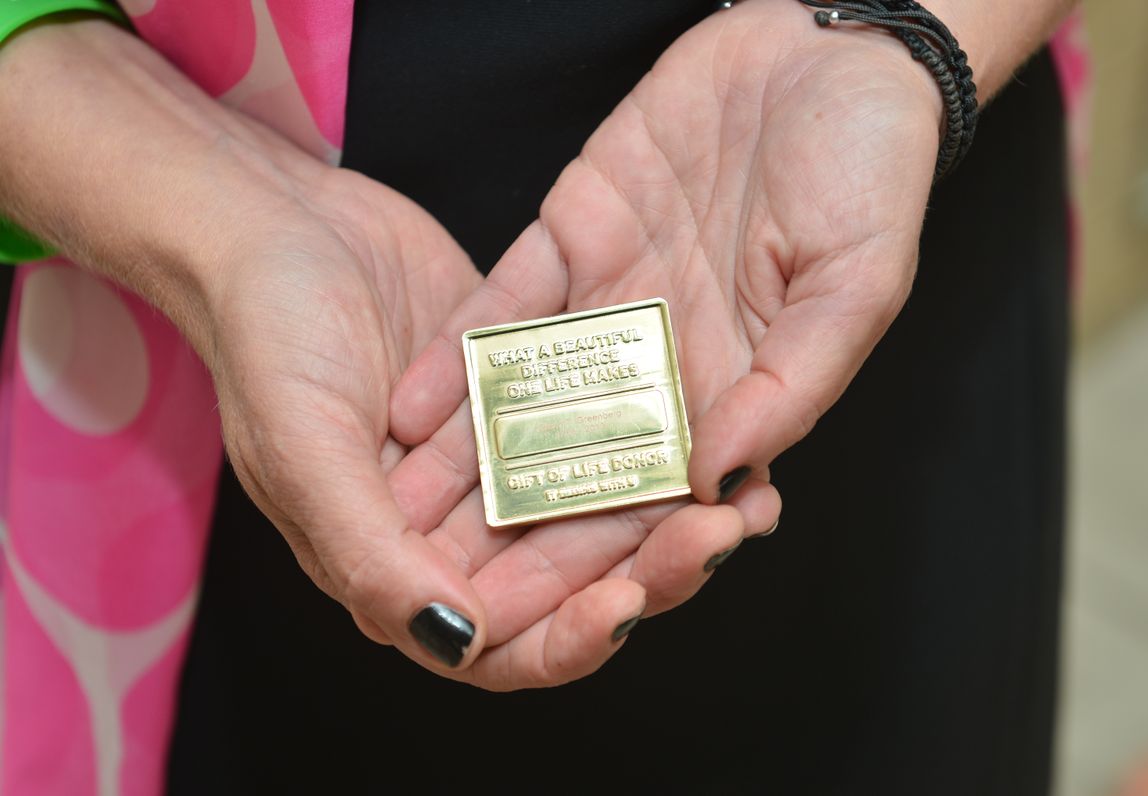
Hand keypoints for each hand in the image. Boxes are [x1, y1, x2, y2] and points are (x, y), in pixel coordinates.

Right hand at [0, 17, 764, 689]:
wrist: (275, 222)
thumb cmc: (266, 340)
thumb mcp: (303, 453)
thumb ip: (371, 555)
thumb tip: (457, 638)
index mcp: (402, 563)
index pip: (503, 641)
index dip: (569, 637)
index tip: (625, 602)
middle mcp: (463, 524)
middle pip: (573, 577)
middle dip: (651, 565)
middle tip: (720, 532)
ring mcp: (503, 457)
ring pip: (601, 503)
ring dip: (669, 505)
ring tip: (746, 488)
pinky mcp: (533, 391)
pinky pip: (603, 423)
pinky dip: (651, 428)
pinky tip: (714, 421)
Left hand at [387, 0, 943, 611]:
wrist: (828, 48)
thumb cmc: (871, 168)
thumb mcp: (858, 285)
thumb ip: (791, 384)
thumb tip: (718, 476)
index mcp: (740, 385)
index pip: (673, 492)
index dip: (618, 556)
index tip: (558, 618)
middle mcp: (666, 357)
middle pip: (587, 460)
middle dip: (524, 526)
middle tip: (451, 587)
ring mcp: (612, 297)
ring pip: (531, 393)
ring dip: (470, 455)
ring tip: (403, 512)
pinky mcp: (572, 232)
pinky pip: (507, 305)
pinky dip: (460, 355)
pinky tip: (409, 407)